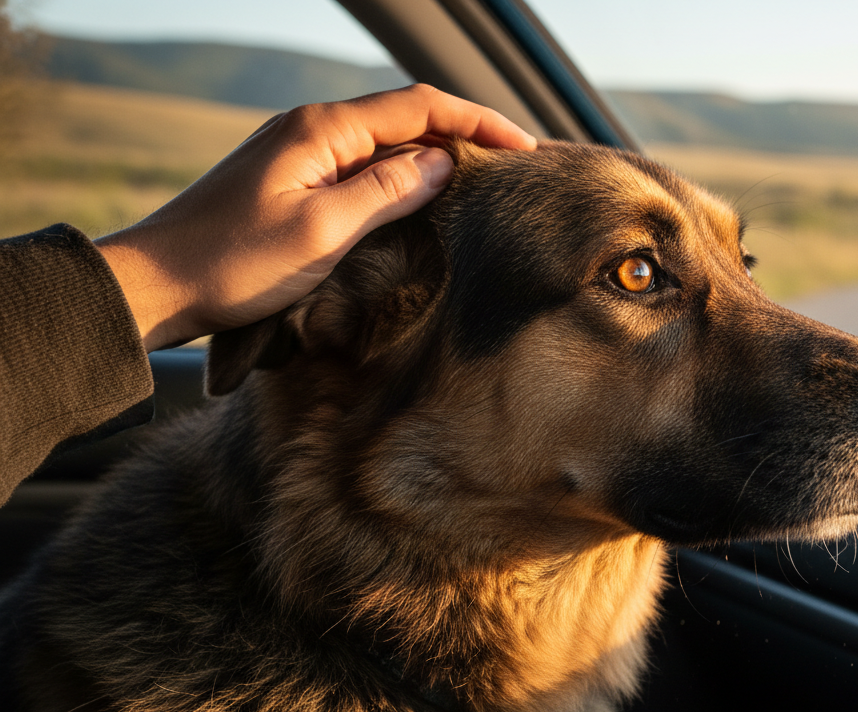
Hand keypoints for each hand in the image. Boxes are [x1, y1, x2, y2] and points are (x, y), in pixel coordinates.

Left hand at [95, 84, 536, 350]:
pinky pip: (364, 165)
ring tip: (483, 182)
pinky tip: (424, 200)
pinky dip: (403, 176)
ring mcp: (302, 151)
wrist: (158, 282)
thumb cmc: (233, 262)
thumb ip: (388, 192)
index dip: (478, 122)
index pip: (419, 107)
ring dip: (435, 157)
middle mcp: (314, 128)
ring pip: (387, 142)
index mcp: (323, 130)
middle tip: (515, 166)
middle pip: (407, 117)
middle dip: (465, 135)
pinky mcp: (294, 178)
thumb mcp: (323, 233)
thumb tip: (442, 164)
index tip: (523, 149)